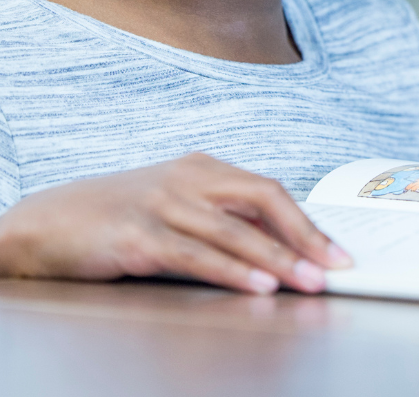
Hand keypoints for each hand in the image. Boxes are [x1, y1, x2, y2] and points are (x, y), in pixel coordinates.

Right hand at [0, 152, 351, 293]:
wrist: (46, 223)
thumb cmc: (118, 217)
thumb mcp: (175, 206)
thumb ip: (220, 219)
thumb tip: (277, 248)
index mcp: (204, 168)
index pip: (269, 190)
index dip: (307, 221)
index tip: (337, 250)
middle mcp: (189, 179)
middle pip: (264, 199)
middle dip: (305, 235)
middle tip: (336, 266)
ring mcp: (163, 204)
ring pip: (234, 230)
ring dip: (277, 258)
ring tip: (308, 281)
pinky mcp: (137, 236)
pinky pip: (196, 255)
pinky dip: (232, 271)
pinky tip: (257, 285)